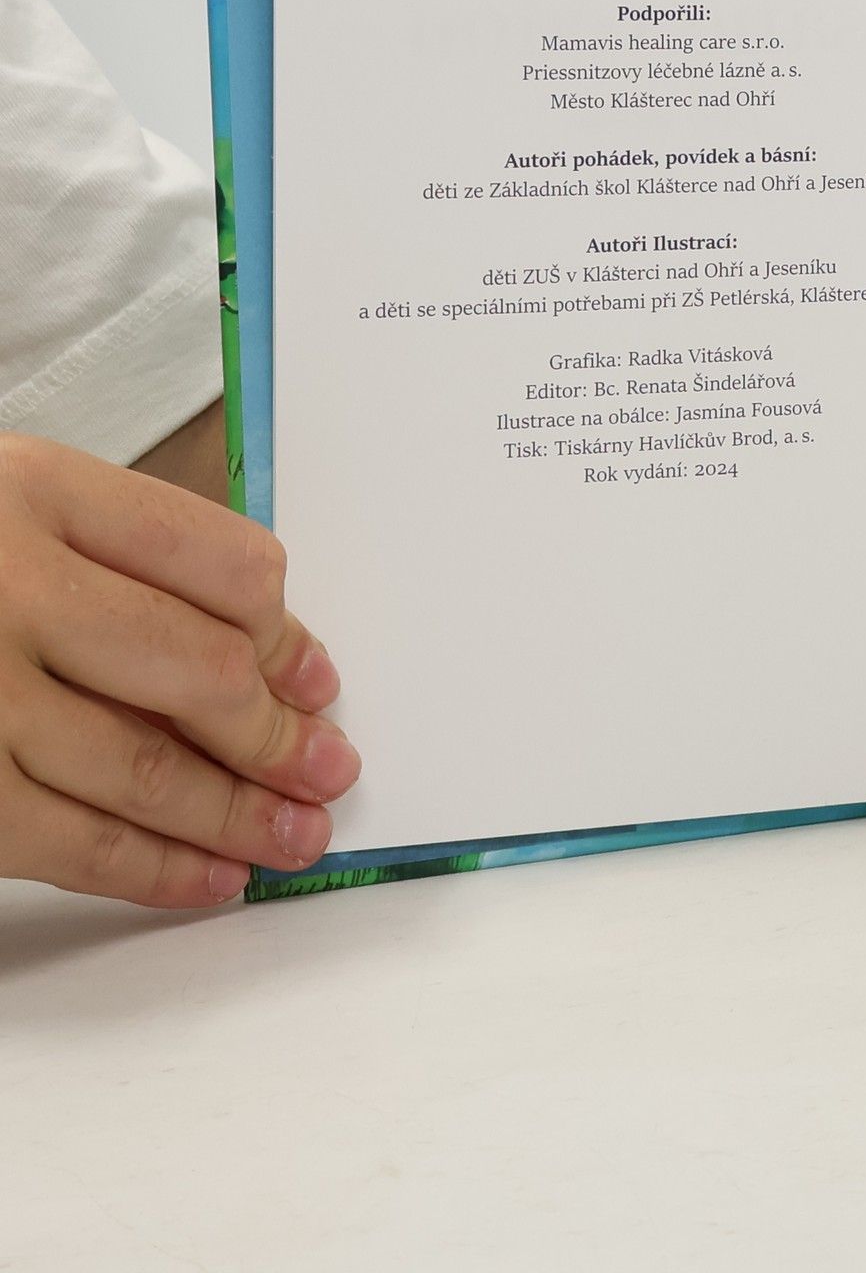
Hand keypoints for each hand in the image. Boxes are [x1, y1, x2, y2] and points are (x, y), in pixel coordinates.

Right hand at [0, 433, 356, 906]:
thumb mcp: (9, 501)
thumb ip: (119, 551)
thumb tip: (268, 651)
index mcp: (35, 489)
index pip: (219, 561)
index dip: (287, 631)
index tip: (319, 678)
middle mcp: (2, 582)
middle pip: (195, 668)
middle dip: (276, 736)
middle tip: (330, 770)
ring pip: (139, 765)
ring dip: (235, 815)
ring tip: (295, 838)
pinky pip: (58, 838)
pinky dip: (148, 867)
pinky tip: (207, 880)